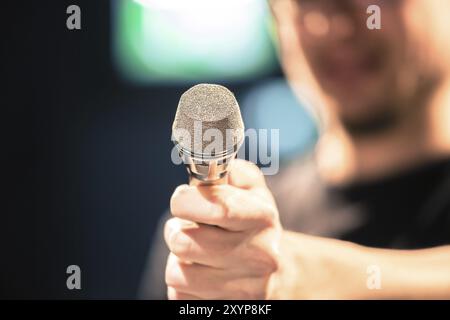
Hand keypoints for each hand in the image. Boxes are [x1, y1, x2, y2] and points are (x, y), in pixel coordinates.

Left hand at [164, 159, 281, 298]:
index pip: (217, 209)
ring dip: (178, 259)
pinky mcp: (227, 309)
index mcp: (262, 218)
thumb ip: (230, 171)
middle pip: (183, 243)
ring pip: (176, 273)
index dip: (185, 201)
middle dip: (177, 230)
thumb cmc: (256, 224)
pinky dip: (183, 283)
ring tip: (196, 252)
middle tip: (189, 227)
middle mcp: (258, 256)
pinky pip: (178, 295)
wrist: (279, 272)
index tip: (182, 199)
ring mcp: (244, 289)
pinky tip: (202, 273)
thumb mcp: (253, 190)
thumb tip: (204, 168)